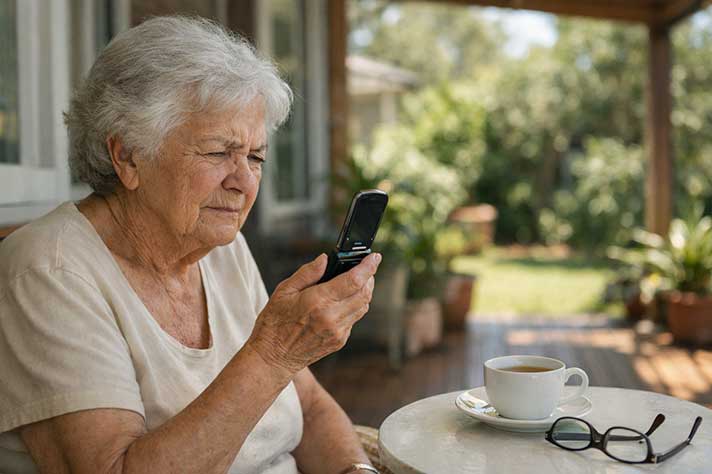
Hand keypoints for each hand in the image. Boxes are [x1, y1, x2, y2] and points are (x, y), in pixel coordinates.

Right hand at [247, 253, 380, 375]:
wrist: (273, 357)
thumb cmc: (275, 322)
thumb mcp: (284, 291)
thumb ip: (308, 273)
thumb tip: (325, 259)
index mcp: (318, 301)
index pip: (354, 281)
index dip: (368, 267)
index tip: (375, 257)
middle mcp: (332, 317)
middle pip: (364, 293)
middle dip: (369, 277)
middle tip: (366, 268)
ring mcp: (338, 331)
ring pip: (363, 306)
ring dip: (364, 292)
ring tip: (357, 281)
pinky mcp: (340, 341)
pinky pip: (354, 319)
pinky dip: (354, 306)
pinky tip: (344, 301)